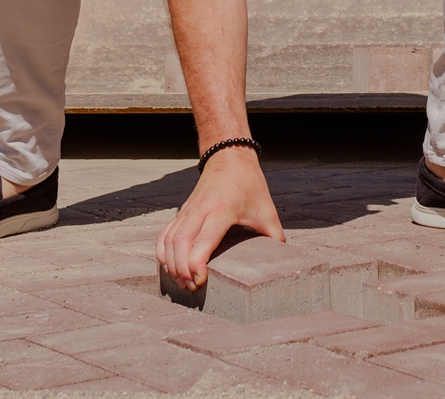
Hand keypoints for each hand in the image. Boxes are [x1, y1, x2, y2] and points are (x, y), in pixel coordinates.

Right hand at [155, 147, 282, 291]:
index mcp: (222, 210)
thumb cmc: (250, 183)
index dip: (196, 265)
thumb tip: (282, 259)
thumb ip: (275, 235)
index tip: (201, 281)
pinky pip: (165, 235)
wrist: (229, 157)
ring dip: (171, 265)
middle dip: (181, 270)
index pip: (202, 241)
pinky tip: (170, 268)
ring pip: (168, 240)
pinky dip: (163, 253)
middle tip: (191, 288)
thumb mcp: (267, 209)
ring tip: (182, 282)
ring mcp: (187, 210)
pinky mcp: (181, 212)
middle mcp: (200, 210)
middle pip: (180, 243)